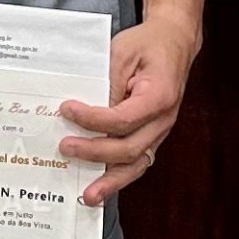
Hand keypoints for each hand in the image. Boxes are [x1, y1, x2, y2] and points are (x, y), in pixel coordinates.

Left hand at [59, 13, 202, 204]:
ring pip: (136, 164)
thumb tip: (84, 111)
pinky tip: (100, 186)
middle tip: (64, 147)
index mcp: (159, 96)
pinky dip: (118, 176)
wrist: (173, 42)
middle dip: (95, 153)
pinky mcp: (151, 136)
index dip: (92, 119)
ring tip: (87, 196)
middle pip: (129, 148)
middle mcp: (163, 120)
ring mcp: (159, 132)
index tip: (67, 109)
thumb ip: (106, 82)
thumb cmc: (147, 44)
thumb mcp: (122, 52)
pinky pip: (136, 160)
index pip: (123, 119)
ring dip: (111, 181)